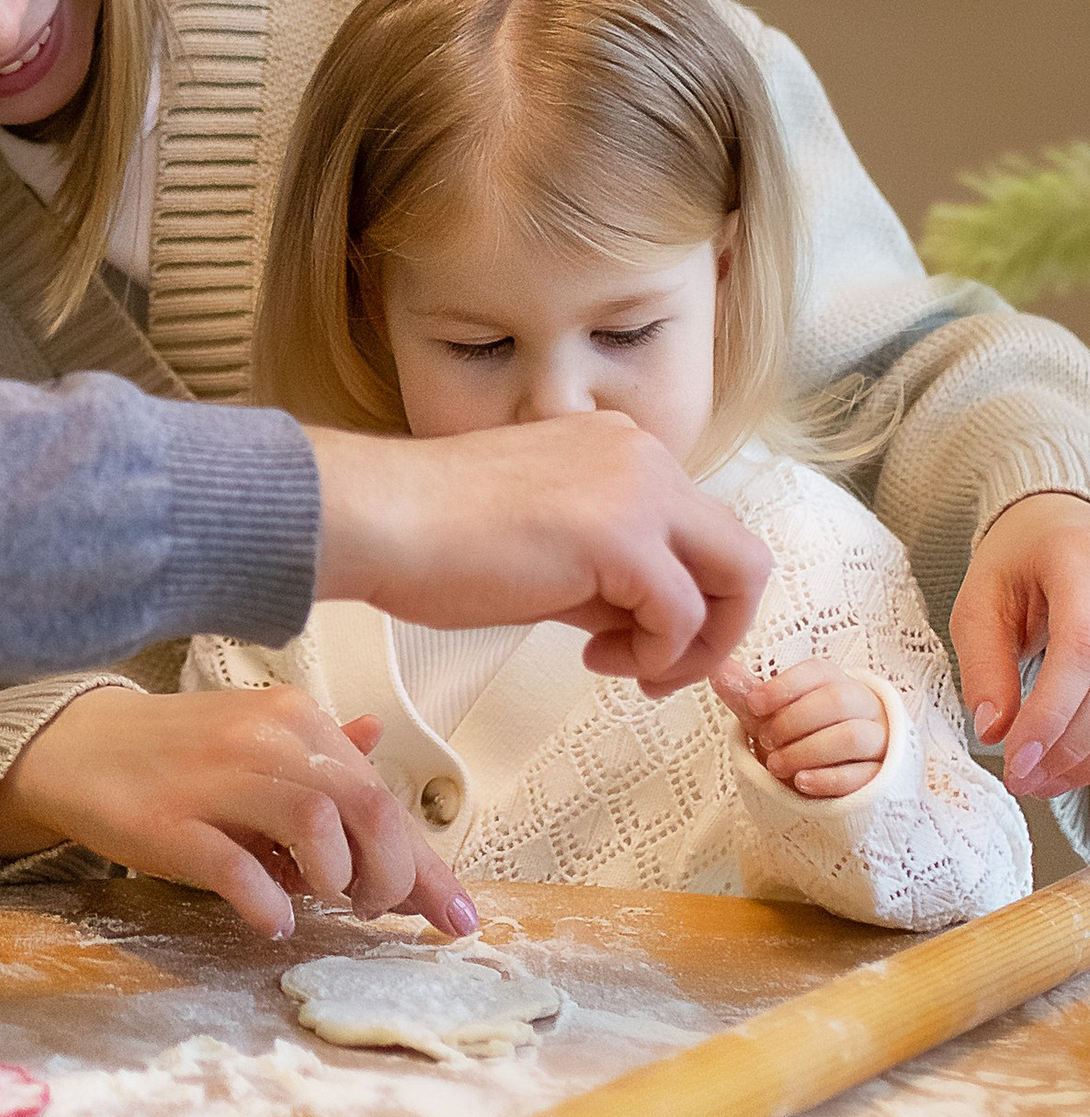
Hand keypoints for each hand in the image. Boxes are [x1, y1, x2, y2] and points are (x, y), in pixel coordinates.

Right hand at [0, 682, 479, 938]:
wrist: (75, 746)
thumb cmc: (177, 751)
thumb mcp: (254, 736)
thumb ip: (318, 748)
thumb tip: (378, 737)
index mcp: (294, 720)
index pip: (382, 793)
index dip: (429, 865)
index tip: (457, 920)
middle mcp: (264, 740)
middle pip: (366, 807)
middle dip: (394, 874)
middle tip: (377, 911)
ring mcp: (216, 780)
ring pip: (316, 824)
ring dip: (340, 880)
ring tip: (330, 905)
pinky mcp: (169, 824)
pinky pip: (235, 866)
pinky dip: (267, 902)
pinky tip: (274, 918)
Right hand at [307, 411, 770, 691]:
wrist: (377, 518)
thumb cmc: (433, 535)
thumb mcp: (548, 548)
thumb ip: (609, 573)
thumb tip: (647, 624)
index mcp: (620, 448)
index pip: (701, 530)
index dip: (688, 599)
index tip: (640, 639)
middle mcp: (641, 456)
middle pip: (739, 553)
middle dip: (716, 626)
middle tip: (661, 667)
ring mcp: (638, 491)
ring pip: (737, 577)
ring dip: (697, 644)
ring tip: (633, 669)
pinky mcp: (622, 537)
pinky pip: (682, 615)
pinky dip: (657, 653)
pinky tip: (598, 657)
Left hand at [714, 657, 888, 799]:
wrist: (831, 777)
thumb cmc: (800, 737)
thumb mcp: (772, 716)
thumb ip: (748, 694)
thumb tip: (717, 667)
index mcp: (834, 682)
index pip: (817, 671)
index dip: (784, 686)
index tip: (754, 704)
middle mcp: (862, 706)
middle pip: (836, 701)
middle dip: (793, 722)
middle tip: (765, 741)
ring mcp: (877, 740)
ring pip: (852, 737)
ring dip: (807, 751)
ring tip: (776, 766)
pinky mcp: (882, 776)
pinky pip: (862, 775)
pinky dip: (828, 778)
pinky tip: (800, 782)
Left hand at [950, 489, 1089, 798]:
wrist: (1058, 530)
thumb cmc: (1018, 560)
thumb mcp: (980, 599)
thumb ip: (985, 661)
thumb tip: (993, 729)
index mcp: (1078, 566)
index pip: (1079, 648)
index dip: (1051, 712)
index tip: (1018, 757)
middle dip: (1064, 747)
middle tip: (1022, 779)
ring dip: (1083, 757)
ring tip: (1040, 779)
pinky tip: (1067, 764)